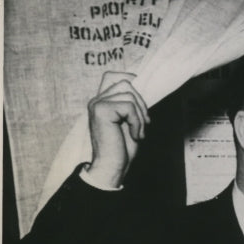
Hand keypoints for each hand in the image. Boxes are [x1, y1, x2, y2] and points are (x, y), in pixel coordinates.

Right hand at [86, 72, 149, 187]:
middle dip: (141, 103)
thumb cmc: (122, 148)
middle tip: (144, 124)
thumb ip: (132, 106)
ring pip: (129, 94)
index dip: (131, 80)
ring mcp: (97, 104)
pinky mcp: (101, 110)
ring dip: (140, 115)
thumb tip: (146, 89)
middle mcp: (97, 100)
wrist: (111, 167)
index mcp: (102, 101)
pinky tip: (135, 135)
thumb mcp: (130, 122)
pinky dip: (137, 122)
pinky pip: (128, 107)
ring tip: (138, 132)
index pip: (114, 76)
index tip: (142, 100)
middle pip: (126, 83)